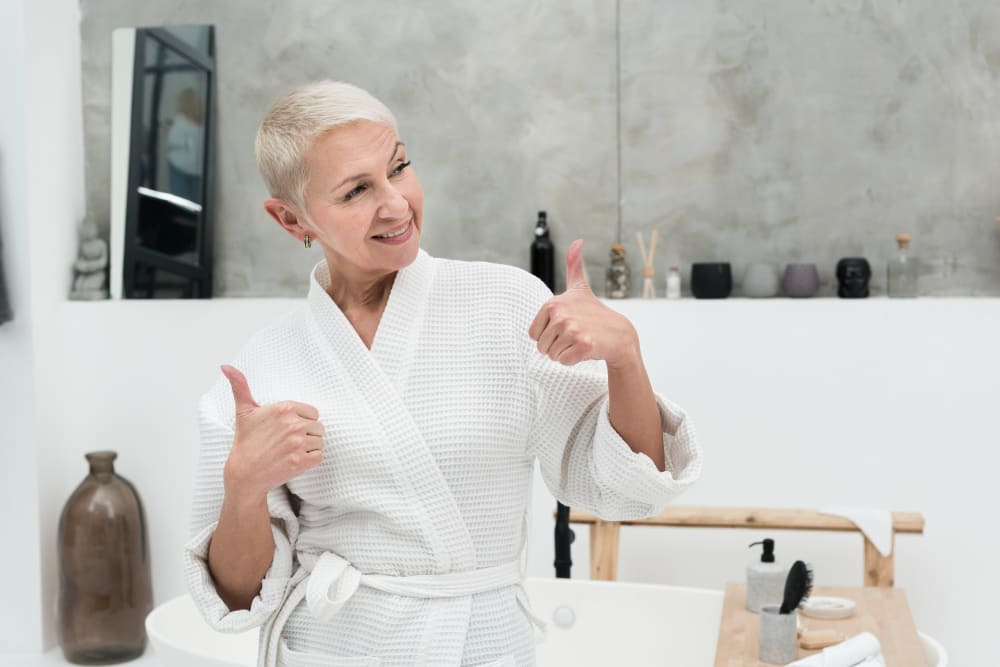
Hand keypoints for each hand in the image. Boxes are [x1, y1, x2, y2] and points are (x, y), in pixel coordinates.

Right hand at [220, 365, 324, 501]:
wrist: (244, 474)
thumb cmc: (246, 442)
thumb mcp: (244, 411)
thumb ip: (240, 386)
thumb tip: (225, 366)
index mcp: (284, 408)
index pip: (313, 412)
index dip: (302, 421)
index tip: (287, 429)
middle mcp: (293, 424)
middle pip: (318, 427)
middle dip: (306, 435)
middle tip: (288, 442)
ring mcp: (298, 443)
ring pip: (319, 441)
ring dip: (309, 448)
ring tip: (290, 451)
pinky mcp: (301, 461)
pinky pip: (319, 456)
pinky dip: (310, 460)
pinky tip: (294, 460)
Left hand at [528, 239, 639, 367]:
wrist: (619, 334)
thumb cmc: (595, 313)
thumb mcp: (580, 288)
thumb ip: (574, 266)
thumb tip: (577, 241)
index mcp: (553, 304)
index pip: (534, 335)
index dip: (548, 336)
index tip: (564, 328)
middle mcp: (561, 316)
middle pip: (542, 347)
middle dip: (556, 347)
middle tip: (574, 337)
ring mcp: (573, 330)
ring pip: (552, 355)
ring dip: (565, 354)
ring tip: (580, 342)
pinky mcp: (583, 346)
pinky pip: (564, 361)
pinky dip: (573, 360)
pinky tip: (585, 350)